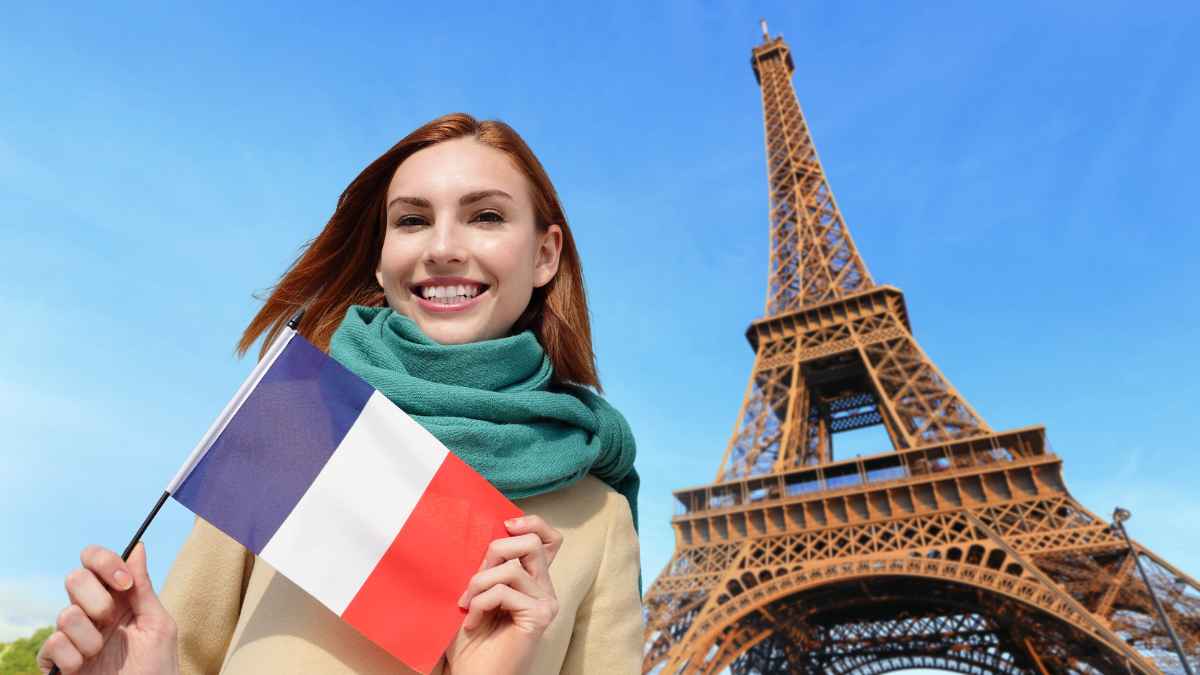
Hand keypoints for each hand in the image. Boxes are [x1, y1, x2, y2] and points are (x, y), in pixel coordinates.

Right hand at [37, 542, 178, 674]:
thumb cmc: (158, 669)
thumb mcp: (159, 625)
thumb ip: (144, 588)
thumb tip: (139, 547)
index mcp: (118, 599)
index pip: (96, 561)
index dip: (105, 563)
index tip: (124, 583)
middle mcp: (92, 613)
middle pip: (74, 578)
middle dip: (96, 600)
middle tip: (111, 621)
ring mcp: (73, 636)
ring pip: (65, 614)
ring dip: (89, 637)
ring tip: (101, 654)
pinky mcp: (57, 661)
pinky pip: (52, 645)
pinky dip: (72, 657)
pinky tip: (83, 667)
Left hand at [443, 515, 562, 674]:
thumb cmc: (471, 639)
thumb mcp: (478, 592)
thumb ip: (490, 567)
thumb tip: (490, 535)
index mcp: (533, 580)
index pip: (549, 538)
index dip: (532, 523)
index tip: (505, 526)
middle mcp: (545, 589)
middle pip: (532, 542)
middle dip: (495, 552)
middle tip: (474, 580)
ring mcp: (546, 603)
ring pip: (511, 568)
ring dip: (478, 584)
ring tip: (466, 606)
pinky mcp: (539, 617)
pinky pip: (504, 592)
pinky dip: (479, 604)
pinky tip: (471, 623)